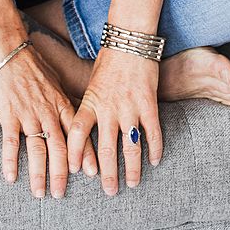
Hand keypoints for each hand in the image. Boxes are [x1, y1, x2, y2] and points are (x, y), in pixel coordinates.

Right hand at [0, 40, 98, 197]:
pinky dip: (11, 161)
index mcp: (61, 103)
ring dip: (39, 173)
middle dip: (61, 174)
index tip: (92, 173)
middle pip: (59, 148)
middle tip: (60, 194)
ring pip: (37, 149)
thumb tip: (71, 112)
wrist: (9, 46)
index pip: (77, 133)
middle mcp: (48, 111)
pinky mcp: (9, 113)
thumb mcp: (54, 79)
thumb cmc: (31, 62)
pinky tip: (11, 177)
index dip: (85, 154)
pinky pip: (11, 142)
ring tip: (40, 193)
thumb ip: (62, 99)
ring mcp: (29, 113)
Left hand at [66, 45, 162, 194]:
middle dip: (107, 174)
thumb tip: (83, 129)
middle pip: (106, 149)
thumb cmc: (109, 60)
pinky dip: (155, 149)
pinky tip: (155, 160)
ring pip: (131, 147)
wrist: (130, 38)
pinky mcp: (149, 104)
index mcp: (91, 101)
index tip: (74, 171)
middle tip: (108, 191)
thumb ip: (90, 106)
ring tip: (132, 183)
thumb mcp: (92, 82)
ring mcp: (130, 107)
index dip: (75, 153)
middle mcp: (109, 107)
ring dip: (132, 169)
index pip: (78, 132)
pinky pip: (153, 133)